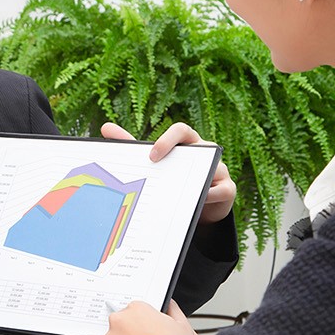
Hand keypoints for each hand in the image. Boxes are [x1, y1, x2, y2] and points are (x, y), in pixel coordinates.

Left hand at [100, 121, 235, 224]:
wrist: (198, 206)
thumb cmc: (173, 177)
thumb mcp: (154, 163)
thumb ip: (131, 145)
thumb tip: (105, 127)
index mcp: (188, 143)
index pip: (182, 131)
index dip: (168, 139)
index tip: (151, 155)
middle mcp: (206, 152)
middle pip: (201, 144)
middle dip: (182, 155)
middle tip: (156, 166)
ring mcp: (220, 170)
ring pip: (211, 171)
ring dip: (194, 183)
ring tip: (176, 195)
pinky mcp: (228, 189)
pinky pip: (222, 191)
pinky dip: (209, 198)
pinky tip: (195, 205)